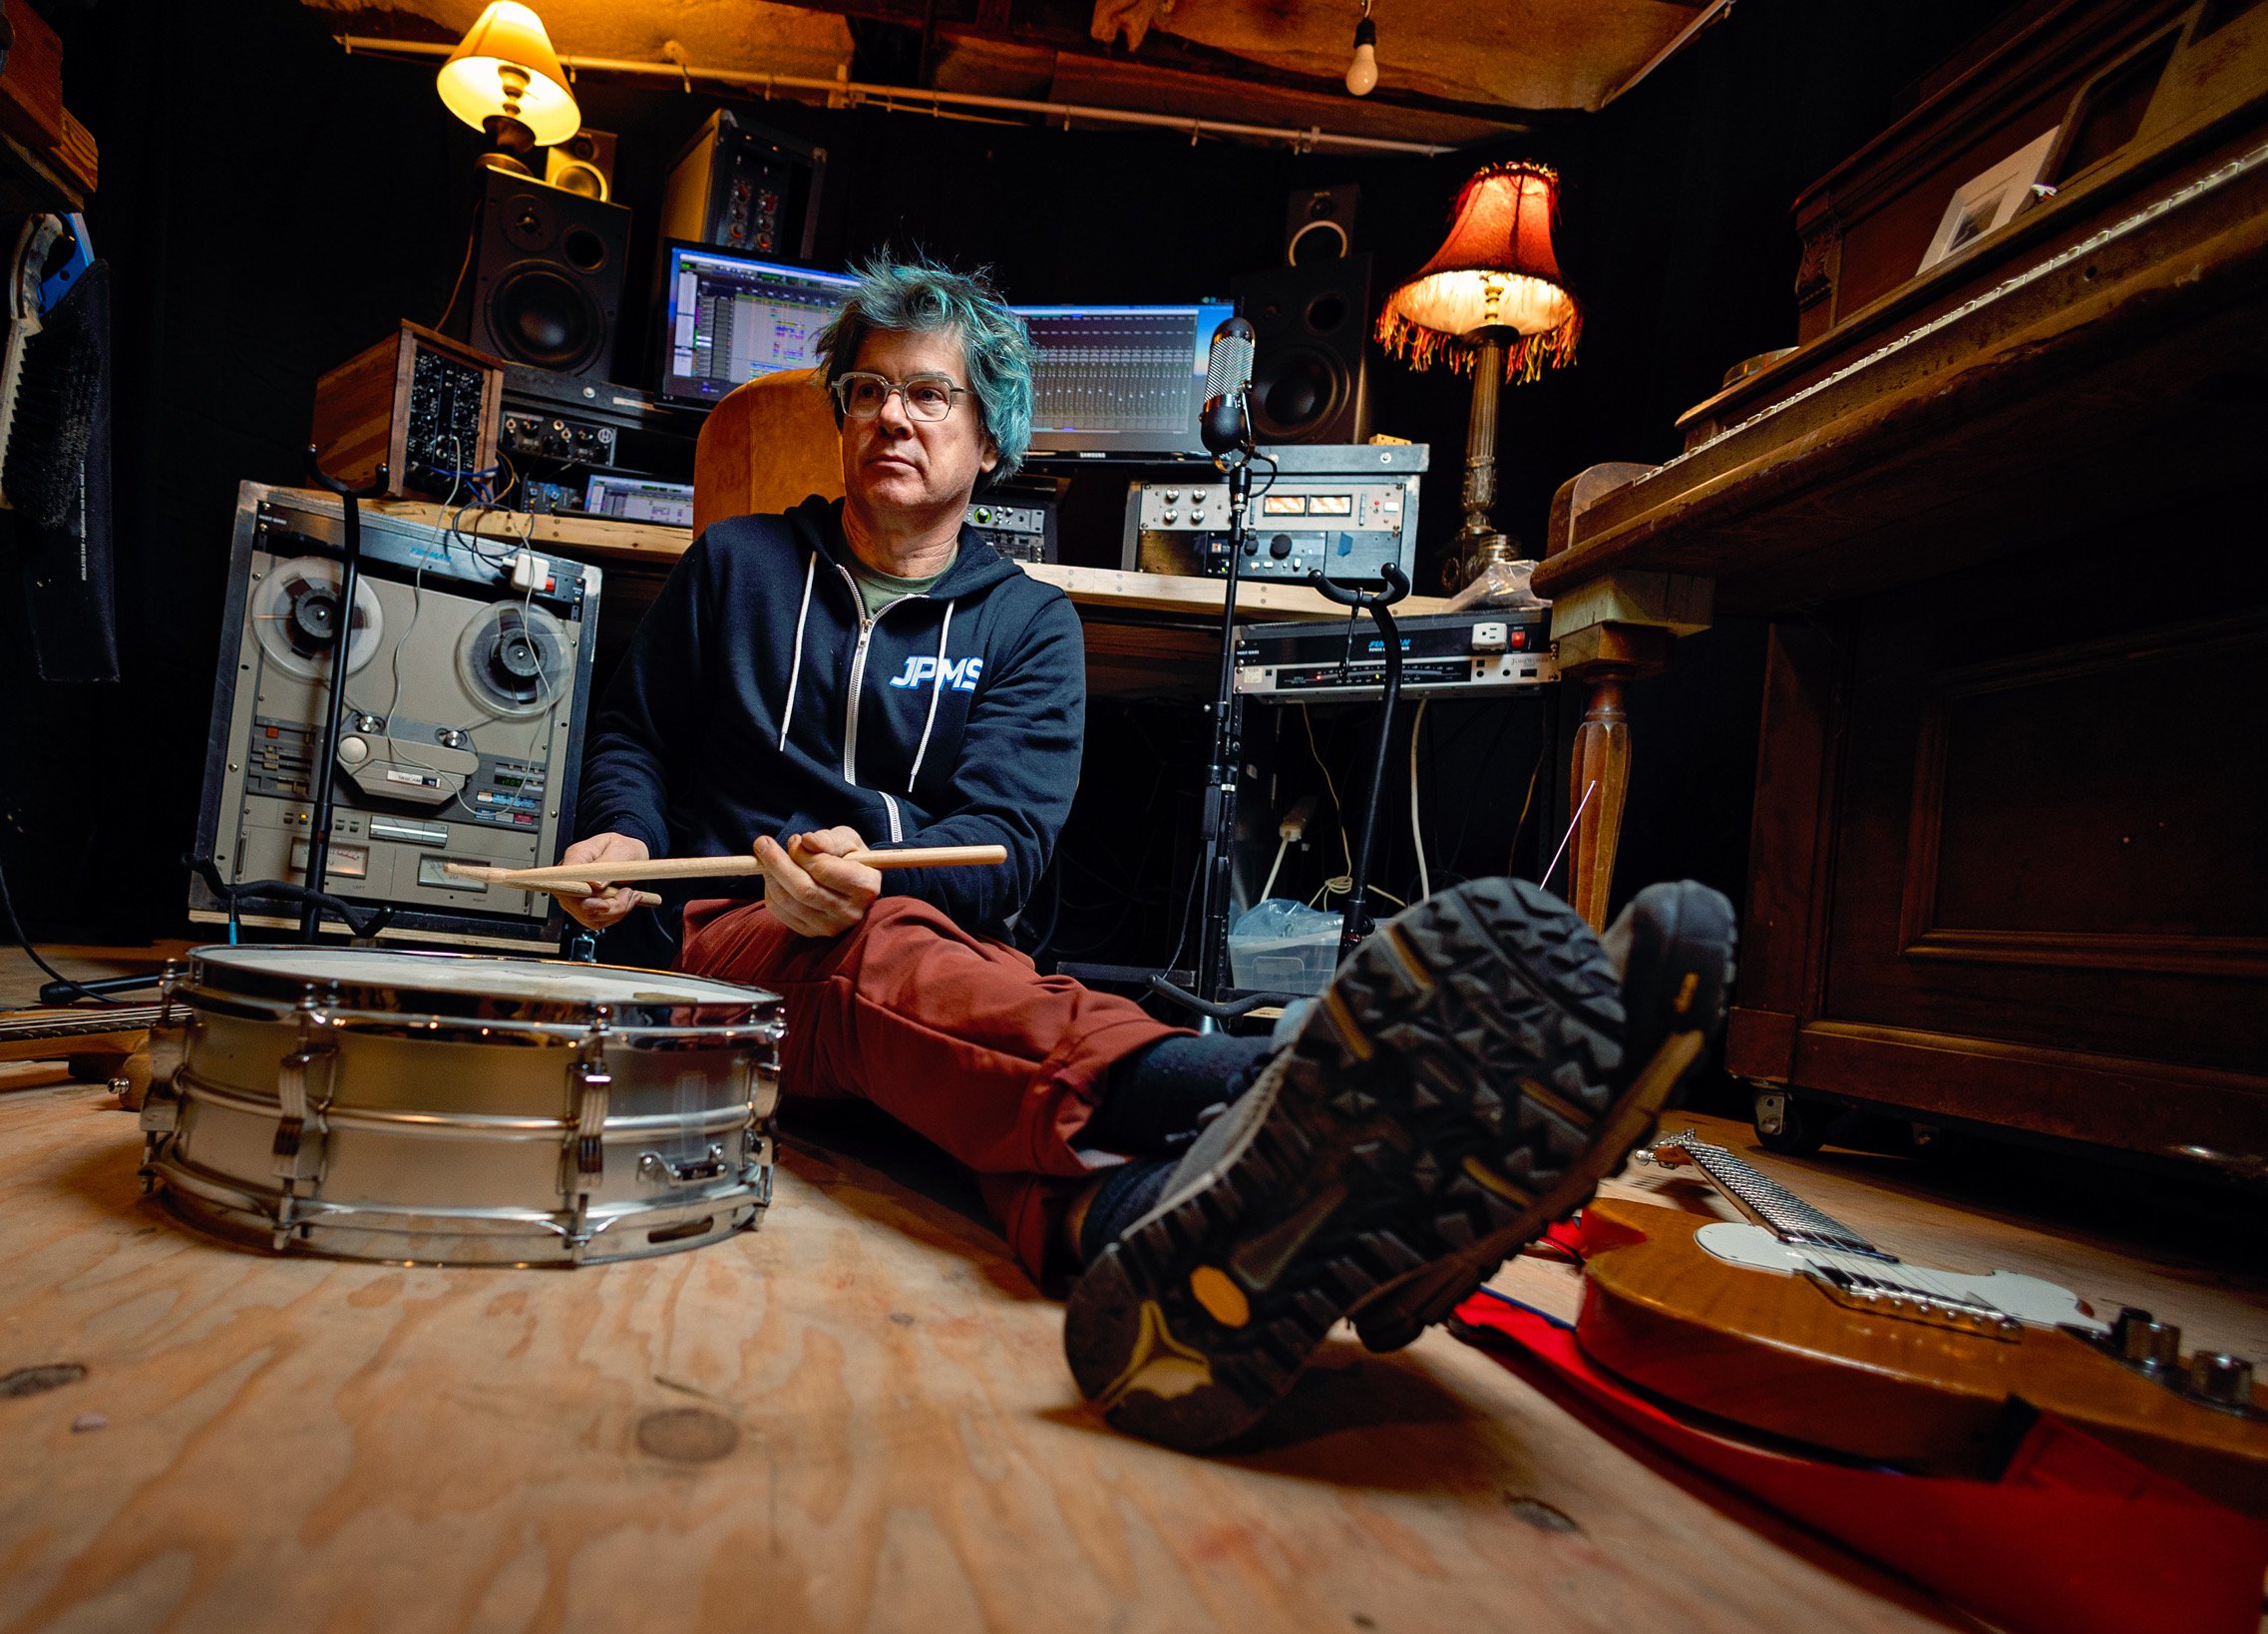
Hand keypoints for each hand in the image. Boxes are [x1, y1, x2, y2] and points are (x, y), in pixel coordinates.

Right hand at [558, 832, 650, 928]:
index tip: (604, 904)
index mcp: (575, 857)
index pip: (565, 882)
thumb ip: (606, 866)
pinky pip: (596, 921)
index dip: (581, 897)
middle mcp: (569, 879)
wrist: (628, 855)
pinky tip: (625, 901)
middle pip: (577, 905)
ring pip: (589, 917)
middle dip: (609, 907)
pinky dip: (615, 915)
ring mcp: (574, 896)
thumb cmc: (622, 848)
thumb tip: (595, 884)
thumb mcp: (620, 850)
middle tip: (629, 894)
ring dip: (616, 911)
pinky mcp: (583, 907)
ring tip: (630, 895)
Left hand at [755, 826, 880, 937]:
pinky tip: (776, 877)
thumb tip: (806, 841)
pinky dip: (770, 891)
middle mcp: (850, 912)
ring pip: (788, 901)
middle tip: (761, 843)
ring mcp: (830, 927)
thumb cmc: (850, 858)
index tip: (793, 839)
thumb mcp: (847, 840)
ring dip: (770, 876)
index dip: (802, 853)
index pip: (824, 870)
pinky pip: (780, 912)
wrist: (853, 885)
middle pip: (803, 889)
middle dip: (777, 863)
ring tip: (768, 858)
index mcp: (865, 886)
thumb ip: (828, 839)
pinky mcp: (812, 933)